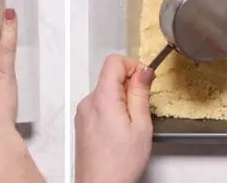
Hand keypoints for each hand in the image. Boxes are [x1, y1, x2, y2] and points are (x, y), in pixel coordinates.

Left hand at [74, 54, 154, 182]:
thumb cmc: (119, 164)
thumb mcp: (141, 125)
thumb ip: (141, 93)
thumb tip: (144, 72)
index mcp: (103, 99)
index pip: (114, 62)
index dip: (133, 66)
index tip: (145, 81)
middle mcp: (88, 102)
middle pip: (110, 76)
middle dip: (129, 86)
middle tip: (142, 109)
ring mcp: (83, 113)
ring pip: (106, 92)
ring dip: (122, 100)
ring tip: (131, 125)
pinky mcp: (82, 124)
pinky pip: (100, 105)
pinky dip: (113, 110)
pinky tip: (121, 131)